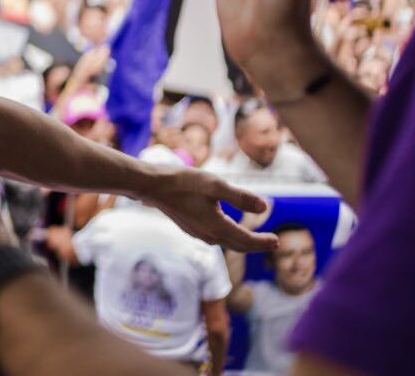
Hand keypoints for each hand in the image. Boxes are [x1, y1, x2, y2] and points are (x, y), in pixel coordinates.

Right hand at [141, 165, 275, 252]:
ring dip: (242, 242)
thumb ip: (241, 197)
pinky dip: (228, 237)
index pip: (247, 240)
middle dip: (256, 245)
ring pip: (225, 242)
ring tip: (254, 239)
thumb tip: (266, 208)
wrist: (152, 186)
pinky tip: (226, 230)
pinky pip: (214, 238)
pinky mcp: (189, 227)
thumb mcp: (215, 185)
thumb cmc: (183, 182)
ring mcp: (197, 232)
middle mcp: (208, 234)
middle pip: (238, 246)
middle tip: (272, 243)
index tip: (278, 242)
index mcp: (217, 226)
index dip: (264, 242)